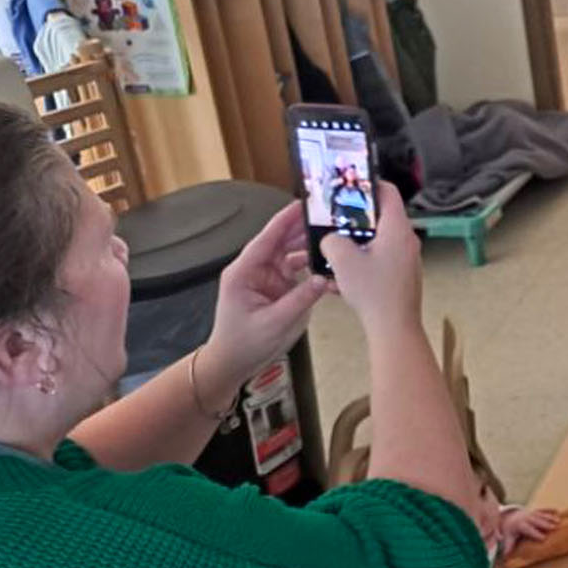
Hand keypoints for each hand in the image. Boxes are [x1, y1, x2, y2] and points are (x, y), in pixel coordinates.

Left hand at [204, 201, 329, 386]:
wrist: (233, 363)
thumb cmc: (245, 344)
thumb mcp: (274, 323)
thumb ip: (300, 300)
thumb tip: (324, 278)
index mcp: (244, 272)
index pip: (266, 239)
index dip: (284, 221)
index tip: (302, 204)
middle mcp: (255, 270)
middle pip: (280, 241)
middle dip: (302, 229)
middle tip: (328, 216)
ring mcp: (268, 278)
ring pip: (292, 254)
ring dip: (310, 247)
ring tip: (334, 237)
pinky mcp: (278, 288)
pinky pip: (298, 271)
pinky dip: (313, 267)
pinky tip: (330, 263)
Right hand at [322, 181, 423, 335]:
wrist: (393, 327)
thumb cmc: (373, 290)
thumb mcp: (342, 258)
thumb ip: (332, 240)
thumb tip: (331, 239)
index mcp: (397, 228)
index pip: (388, 193)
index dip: (370, 184)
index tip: (351, 185)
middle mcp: (407, 241)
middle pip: (382, 218)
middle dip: (356, 219)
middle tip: (336, 220)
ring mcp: (407, 260)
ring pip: (379, 242)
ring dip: (356, 244)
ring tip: (334, 251)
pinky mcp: (403, 277)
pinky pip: (380, 262)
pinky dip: (362, 264)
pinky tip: (340, 279)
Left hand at [499, 507, 560, 551]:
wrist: (509, 517)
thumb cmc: (511, 530)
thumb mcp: (509, 537)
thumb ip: (508, 546)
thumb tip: (505, 556)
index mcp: (520, 525)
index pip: (529, 530)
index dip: (536, 534)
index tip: (543, 538)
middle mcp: (527, 518)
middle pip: (537, 521)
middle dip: (545, 524)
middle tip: (554, 528)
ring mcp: (531, 513)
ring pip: (541, 515)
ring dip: (550, 518)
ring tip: (559, 521)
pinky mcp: (535, 511)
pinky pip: (543, 509)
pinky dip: (550, 510)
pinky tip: (558, 512)